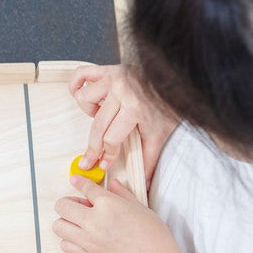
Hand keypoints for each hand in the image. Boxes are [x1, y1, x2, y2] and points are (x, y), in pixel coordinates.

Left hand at [53, 175, 183, 252]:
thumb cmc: (153, 237)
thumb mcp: (141, 208)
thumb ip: (123, 194)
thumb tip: (114, 184)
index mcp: (108, 205)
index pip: (86, 188)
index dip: (79, 182)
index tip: (75, 180)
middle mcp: (93, 221)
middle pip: (63, 206)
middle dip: (69, 202)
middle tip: (80, 205)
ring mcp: (87, 240)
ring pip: (59, 225)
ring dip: (66, 221)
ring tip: (79, 223)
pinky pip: (65, 245)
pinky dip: (69, 240)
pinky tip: (81, 238)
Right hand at [69, 64, 176, 185]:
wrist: (176, 79)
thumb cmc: (168, 104)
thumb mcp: (160, 133)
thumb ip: (149, 158)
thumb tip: (144, 182)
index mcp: (135, 108)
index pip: (111, 138)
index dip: (107, 155)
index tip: (104, 164)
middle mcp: (121, 93)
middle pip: (97, 126)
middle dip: (92, 147)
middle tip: (88, 160)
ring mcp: (112, 79)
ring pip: (84, 99)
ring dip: (89, 112)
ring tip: (101, 116)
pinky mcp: (108, 70)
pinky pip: (81, 74)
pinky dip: (76, 85)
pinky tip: (82, 95)